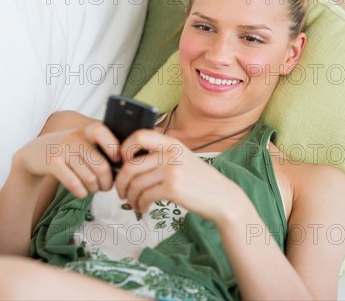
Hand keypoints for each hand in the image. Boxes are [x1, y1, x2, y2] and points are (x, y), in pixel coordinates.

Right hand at [12, 121, 120, 198]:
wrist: (33, 153)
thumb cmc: (68, 150)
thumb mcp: (83, 142)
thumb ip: (102, 149)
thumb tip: (125, 168)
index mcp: (87, 130)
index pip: (104, 133)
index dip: (115, 151)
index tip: (118, 164)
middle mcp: (75, 137)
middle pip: (101, 166)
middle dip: (107, 182)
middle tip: (106, 187)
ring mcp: (62, 149)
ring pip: (89, 178)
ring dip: (94, 189)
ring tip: (93, 189)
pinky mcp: (52, 162)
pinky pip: (73, 183)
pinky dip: (81, 193)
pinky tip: (81, 192)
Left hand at [114, 129, 248, 223]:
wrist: (222, 197)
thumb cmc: (199, 180)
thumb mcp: (183, 158)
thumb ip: (162, 155)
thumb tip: (131, 161)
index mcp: (172, 143)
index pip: (140, 135)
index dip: (125, 148)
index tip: (122, 162)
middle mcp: (171, 153)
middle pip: (131, 165)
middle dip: (121, 181)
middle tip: (121, 192)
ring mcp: (172, 170)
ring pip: (136, 183)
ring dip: (131, 197)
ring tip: (134, 203)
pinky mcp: (172, 188)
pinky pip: (145, 196)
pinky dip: (140, 204)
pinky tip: (143, 208)